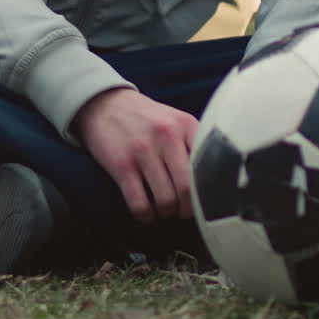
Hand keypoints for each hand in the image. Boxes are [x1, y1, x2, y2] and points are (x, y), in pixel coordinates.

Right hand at [72, 87, 198, 223]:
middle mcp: (167, 135)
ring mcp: (143, 150)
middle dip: (187, 209)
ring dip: (166, 213)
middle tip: (182, 211)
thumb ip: (193, 143)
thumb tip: (213, 180)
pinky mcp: (121, 165)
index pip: (207, 165)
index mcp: (185, 124)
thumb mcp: (175, 120)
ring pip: (165, 201)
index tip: (204, 200)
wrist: (105, 103)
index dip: (208, 190)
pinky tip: (146, 212)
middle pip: (187, 189)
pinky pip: (140, 204)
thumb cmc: (146, 118)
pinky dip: (145, 215)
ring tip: (164, 210)